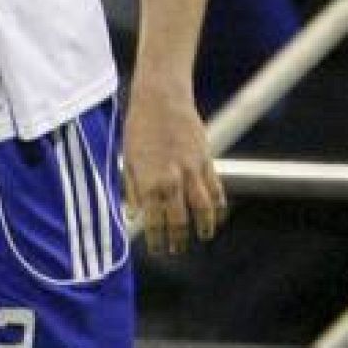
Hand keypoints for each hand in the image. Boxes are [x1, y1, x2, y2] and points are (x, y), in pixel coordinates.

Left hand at [123, 88, 224, 254]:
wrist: (161, 98)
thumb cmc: (139, 126)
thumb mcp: (128, 157)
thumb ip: (133, 188)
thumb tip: (134, 216)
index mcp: (149, 179)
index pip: (154, 220)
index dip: (156, 239)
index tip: (157, 249)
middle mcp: (172, 179)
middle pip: (179, 220)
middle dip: (178, 239)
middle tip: (176, 249)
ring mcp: (192, 171)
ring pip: (203, 209)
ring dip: (203, 227)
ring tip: (202, 236)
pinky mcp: (206, 161)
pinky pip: (216, 190)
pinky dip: (218, 206)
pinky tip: (216, 215)